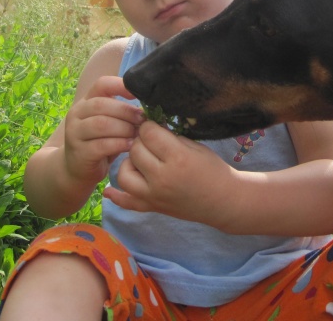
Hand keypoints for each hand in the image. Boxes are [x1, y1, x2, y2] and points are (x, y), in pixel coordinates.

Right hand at [63, 76, 143, 186]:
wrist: (77, 170)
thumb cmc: (100, 143)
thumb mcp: (110, 123)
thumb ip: (122, 113)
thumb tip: (149, 107)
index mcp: (86, 102)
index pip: (101, 84)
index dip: (121, 86)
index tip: (138, 95)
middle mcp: (77, 114)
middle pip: (102, 104)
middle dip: (126, 111)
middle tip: (143, 120)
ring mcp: (75, 133)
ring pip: (102, 124)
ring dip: (124, 128)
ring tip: (137, 134)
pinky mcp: (79, 152)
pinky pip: (101, 145)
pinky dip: (119, 144)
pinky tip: (130, 146)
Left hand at [104, 121, 234, 226]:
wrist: (223, 200)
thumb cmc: (213, 169)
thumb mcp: (195, 146)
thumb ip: (171, 137)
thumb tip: (149, 126)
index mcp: (177, 158)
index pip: (148, 133)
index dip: (149, 125)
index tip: (155, 125)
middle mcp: (162, 178)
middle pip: (135, 150)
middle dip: (141, 141)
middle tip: (150, 140)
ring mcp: (154, 195)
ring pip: (124, 174)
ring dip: (130, 163)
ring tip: (142, 160)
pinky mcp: (152, 207)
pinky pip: (127, 202)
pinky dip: (116, 196)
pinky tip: (109, 190)